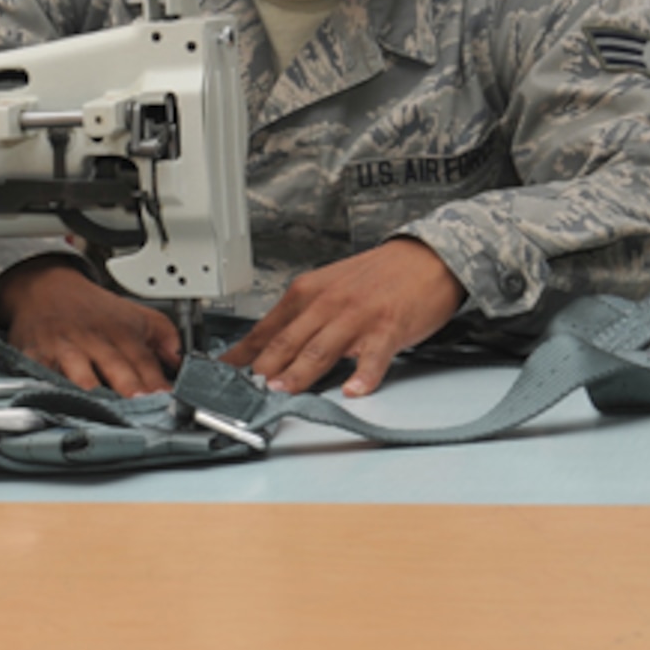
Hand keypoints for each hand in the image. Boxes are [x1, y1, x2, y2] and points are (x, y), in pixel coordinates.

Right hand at [0, 260, 179, 395]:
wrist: (45, 287)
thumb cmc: (93, 310)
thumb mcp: (136, 314)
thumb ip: (166, 338)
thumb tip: (186, 365)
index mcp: (120, 331)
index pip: (144, 360)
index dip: (157, 381)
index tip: (169, 400)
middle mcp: (93, 340)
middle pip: (114, 365)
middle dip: (128, 386)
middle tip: (141, 405)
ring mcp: (64, 349)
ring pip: (78, 372)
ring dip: (91, 391)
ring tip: (102, 410)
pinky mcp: (37, 357)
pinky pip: (43, 376)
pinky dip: (51, 390)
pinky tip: (60, 404)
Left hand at [220, 238, 463, 396]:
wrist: (426, 258)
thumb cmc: (377, 276)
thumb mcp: (330, 288)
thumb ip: (302, 316)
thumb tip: (271, 347)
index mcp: (307, 292)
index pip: (266, 328)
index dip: (243, 354)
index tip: (223, 373)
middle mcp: (327, 303)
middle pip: (287, 340)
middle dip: (263, 367)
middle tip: (246, 390)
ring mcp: (357, 317)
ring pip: (321, 349)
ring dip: (299, 372)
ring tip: (283, 391)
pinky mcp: (389, 328)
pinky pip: (373, 356)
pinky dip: (363, 375)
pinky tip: (353, 390)